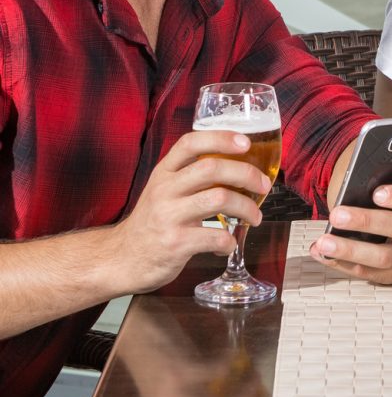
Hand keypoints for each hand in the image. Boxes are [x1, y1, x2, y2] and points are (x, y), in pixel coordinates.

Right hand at [107, 130, 270, 295]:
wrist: (122, 259)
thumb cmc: (153, 222)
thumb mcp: (165, 190)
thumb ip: (192, 176)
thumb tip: (238, 165)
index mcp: (164, 172)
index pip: (190, 143)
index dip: (220, 138)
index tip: (246, 143)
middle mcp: (164, 189)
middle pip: (212, 168)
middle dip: (247, 174)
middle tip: (264, 185)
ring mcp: (168, 216)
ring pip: (219, 199)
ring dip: (248, 208)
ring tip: (255, 217)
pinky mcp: (175, 243)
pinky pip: (215, 236)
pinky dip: (229, 241)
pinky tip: (226, 244)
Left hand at [312, 182, 391, 284]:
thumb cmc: (387, 211)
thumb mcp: (387, 198)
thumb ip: (372, 193)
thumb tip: (346, 195)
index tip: (376, 193)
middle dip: (365, 221)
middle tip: (337, 215)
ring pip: (382, 257)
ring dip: (350, 249)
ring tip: (324, 242)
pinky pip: (366, 272)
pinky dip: (341, 263)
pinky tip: (322, 253)